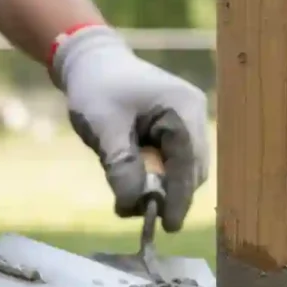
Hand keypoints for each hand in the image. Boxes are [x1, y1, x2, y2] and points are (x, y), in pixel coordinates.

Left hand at [51, 25, 208, 232]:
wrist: (92, 61)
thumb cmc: (97, 88)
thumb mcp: (104, 127)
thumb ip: (120, 166)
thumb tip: (133, 205)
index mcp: (182, 109)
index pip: (187, 163)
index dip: (179, 197)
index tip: (169, 226)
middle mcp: (194, 116)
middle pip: (192, 170)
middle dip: (169, 194)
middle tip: (139, 211)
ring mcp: (189, 122)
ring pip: (185, 169)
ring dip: (162, 187)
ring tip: (131, 196)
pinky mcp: (179, 129)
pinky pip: (175, 162)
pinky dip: (158, 176)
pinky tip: (135, 179)